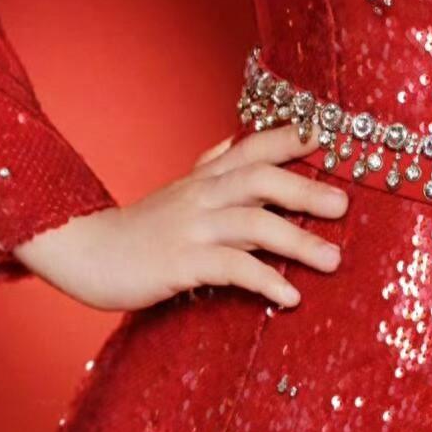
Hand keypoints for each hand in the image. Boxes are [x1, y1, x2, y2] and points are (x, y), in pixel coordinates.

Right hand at [11, 123, 349, 312]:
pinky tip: (289, 296)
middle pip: (261, 179)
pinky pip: (230, 268)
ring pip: (253, 224)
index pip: (254, 146)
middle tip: (345, 206)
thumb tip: (236, 139)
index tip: (333, 135)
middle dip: (306, 190)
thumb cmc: (141, 227)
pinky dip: (264, 280)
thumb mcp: (179, 189)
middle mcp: (202, 195)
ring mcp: (191, 228)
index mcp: (206, 177)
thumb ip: (211, 165)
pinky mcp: (180, 264)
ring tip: (333, 260)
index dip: (292, 138)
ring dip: (298, 241)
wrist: (85, 253)